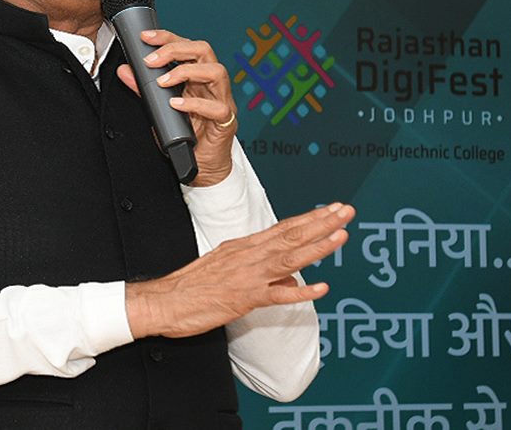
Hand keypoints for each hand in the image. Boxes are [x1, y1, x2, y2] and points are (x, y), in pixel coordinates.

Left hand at [116, 29, 236, 185]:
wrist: (203, 166)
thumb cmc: (186, 135)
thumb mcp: (160, 109)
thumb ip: (144, 90)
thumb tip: (126, 71)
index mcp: (198, 76)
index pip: (187, 46)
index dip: (168, 37)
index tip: (146, 37)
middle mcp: (212, 84)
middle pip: (204, 51)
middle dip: (176, 49)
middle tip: (152, 60)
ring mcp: (222, 101)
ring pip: (217, 72)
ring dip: (186, 72)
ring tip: (163, 81)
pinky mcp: (226, 121)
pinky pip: (217, 108)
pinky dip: (195, 104)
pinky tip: (176, 104)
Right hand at [125, 203, 353, 338]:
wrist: (165, 300)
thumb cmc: (191, 285)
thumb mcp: (226, 268)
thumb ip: (259, 272)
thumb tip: (289, 281)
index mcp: (244, 246)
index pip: (283, 228)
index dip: (310, 218)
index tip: (330, 209)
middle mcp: (248, 256)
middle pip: (291, 236)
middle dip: (321, 223)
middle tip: (345, 210)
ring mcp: (248, 276)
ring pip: (289, 258)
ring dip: (317, 246)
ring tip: (341, 235)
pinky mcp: (244, 298)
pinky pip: (278, 295)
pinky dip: (300, 291)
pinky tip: (320, 287)